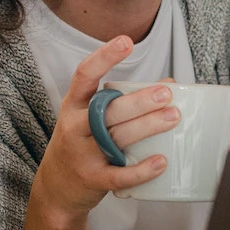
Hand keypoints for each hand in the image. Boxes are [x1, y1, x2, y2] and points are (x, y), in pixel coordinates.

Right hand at [31, 34, 179, 221]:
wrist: (56, 188)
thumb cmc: (80, 143)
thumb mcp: (90, 117)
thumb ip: (123, 100)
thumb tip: (169, 84)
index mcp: (74, 105)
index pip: (84, 75)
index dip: (104, 57)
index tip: (126, 42)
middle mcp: (75, 127)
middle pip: (108, 110)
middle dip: (139, 101)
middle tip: (166, 92)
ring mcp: (83, 154)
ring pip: (116, 138)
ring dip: (147, 126)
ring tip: (173, 117)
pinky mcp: (93, 180)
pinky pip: (119, 176)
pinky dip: (141, 170)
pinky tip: (160, 161)